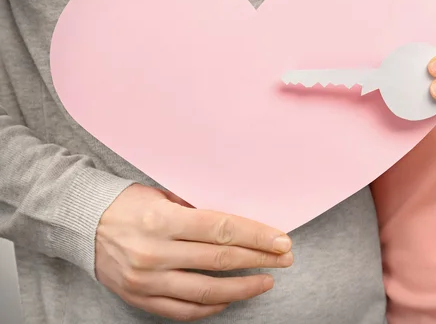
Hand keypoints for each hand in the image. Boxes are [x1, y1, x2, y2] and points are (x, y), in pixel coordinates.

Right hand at [95, 184, 292, 321]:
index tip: (282, 240)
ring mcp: (147, 279)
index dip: (257, 236)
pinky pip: (183, 310)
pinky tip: (231, 298)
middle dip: (259, 259)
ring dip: (243, 288)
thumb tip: (238, 225)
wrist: (81, 222)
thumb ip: (197, 210)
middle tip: (284, 258)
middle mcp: (155, 252)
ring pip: (206, 291)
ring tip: (266, 281)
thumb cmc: (127, 202)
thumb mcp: (162, 194)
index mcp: (162, 220)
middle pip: (220, 260)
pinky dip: (211, 307)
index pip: (222, 229)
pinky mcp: (140, 297)